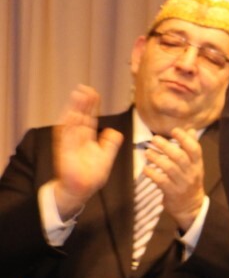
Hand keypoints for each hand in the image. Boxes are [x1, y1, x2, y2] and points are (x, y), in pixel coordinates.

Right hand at [51, 85, 123, 218]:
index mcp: (86, 138)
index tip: (93, 93)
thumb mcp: (106, 156)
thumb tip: (114, 131)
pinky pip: (65, 136)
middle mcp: (77, 138)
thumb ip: (111, 144)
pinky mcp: (64, 152)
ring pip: (71, 123)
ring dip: (74, 109)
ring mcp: (69, 144)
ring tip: (77, 96)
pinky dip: (67, 125)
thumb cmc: (92, 174)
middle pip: (80, 117)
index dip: (91, 106)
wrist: (82, 189)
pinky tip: (70, 114)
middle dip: (82, 103)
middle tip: (85, 88)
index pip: (89, 118)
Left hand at [143, 127, 204, 231]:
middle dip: (167, 147)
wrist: (191, 205)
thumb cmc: (190, 181)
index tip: (174, 130)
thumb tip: (190, 129)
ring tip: (147, 152)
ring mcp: (182, 183)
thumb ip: (191, 147)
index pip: (195, 149)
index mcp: (198, 164)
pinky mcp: (172, 193)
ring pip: (170, 168)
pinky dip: (152, 174)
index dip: (185, 139)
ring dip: (157, 159)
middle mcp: (191, 173)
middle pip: (180, 157)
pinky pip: (162, 181)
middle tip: (154, 139)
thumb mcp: (195, 164)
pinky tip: (146, 169)